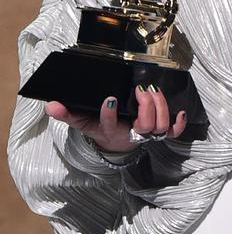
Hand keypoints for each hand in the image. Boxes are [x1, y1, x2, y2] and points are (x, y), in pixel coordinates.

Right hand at [45, 85, 186, 153]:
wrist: (114, 143)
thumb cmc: (99, 127)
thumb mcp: (82, 121)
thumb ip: (67, 113)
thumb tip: (51, 105)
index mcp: (110, 131)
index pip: (109, 124)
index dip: (110, 113)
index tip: (109, 98)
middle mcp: (131, 133)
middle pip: (145, 125)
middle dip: (146, 106)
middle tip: (140, 90)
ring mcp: (146, 133)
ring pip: (160, 126)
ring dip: (160, 107)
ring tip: (153, 90)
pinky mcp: (157, 131)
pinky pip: (172, 132)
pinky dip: (178, 124)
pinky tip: (180, 112)